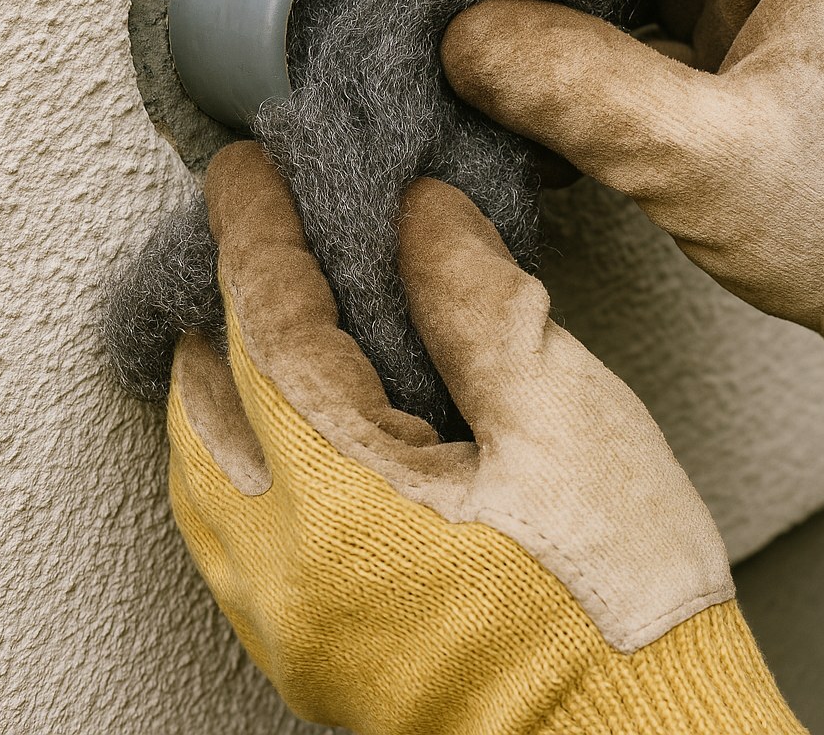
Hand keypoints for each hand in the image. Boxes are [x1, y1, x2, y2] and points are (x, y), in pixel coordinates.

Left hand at [167, 141, 803, 733]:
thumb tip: (421, 217)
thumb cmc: (619, 596)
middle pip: (205, 407)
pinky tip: (289, 424)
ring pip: (204, 475)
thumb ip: (478, 305)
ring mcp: (288, 625)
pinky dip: (244, 451)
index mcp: (342, 509)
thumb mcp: (566, 421)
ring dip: (226, 382)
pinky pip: (234, 529)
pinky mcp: (314, 649)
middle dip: (223, 308)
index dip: (254, 238)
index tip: (245, 173)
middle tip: (257, 236)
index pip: (266, 336)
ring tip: (264, 317)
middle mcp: (284, 576)